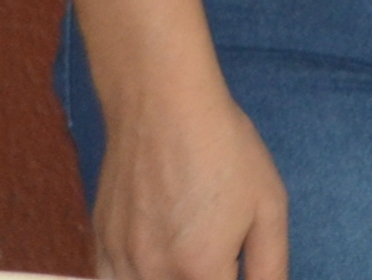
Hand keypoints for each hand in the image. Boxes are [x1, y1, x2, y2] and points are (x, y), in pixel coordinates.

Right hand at [91, 90, 286, 279]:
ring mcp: (121, 263)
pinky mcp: (101, 246)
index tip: (235, 270)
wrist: (162, 109)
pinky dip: (137, 279)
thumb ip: (270, 265)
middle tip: (221, 259)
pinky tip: (158, 264)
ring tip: (192, 256)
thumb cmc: (223, 151)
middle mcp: (154, 275)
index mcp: (200, 270)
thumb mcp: (268, 206)